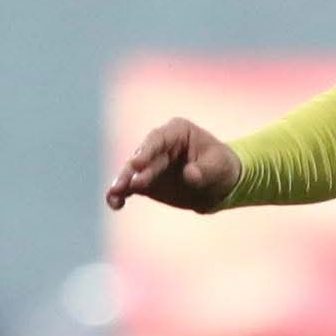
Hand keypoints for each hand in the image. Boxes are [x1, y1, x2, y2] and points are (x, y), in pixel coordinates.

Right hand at [106, 117, 241, 213]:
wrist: (220, 184)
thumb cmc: (221, 167)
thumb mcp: (219, 167)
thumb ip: (204, 170)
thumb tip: (189, 175)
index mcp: (177, 131)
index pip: (158, 139)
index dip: (146, 151)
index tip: (137, 164)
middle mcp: (159, 145)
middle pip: (142, 157)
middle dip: (134, 171)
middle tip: (130, 184)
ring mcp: (150, 164)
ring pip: (131, 172)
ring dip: (122, 183)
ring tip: (114, 196)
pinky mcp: (146, 182)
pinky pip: (129, 187)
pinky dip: (121, 195)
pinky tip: (115, 204)